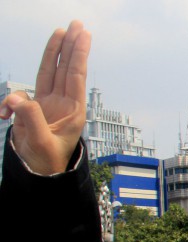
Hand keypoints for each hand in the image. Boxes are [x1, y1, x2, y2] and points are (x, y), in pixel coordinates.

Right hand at [0, 20, 90, 173]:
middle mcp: (64, 104)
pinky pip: (21, 95)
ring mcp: (49, 104)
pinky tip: (2, 115)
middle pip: (67, 68)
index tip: (82, 35)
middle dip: (72, 46)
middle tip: (78, 24)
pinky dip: (11, 100)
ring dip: (55, 52)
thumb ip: (30, 119)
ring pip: (51, 72)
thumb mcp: (40, 143)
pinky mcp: (34, 108)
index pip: (75, 77)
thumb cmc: (46, 162)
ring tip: (62, 32)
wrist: (39, 173)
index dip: (77, 55)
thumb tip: (19, 98)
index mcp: (73, 112)